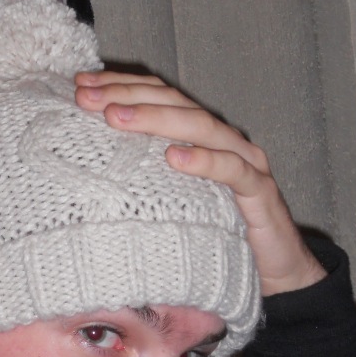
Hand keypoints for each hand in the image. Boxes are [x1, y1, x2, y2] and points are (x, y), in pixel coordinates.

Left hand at [75, 71, 325, 295]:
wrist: (276, 272)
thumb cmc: (217, 234)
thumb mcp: (170, 199)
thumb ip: (143, 177)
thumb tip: (89, 165)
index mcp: (198, 136)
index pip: (158, 95)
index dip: (120, 85)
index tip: (79, 84)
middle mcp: (222, 139)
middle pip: (174, 102)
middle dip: (127, 96)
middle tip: (86, 96)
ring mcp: (245, 161)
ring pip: (200, 126)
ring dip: (156, 119)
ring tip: (116, 117)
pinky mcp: (260, 191)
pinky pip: (232, 170)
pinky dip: (204, 161)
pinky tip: (173, 157)